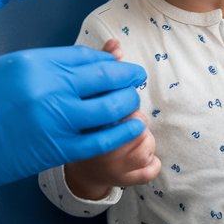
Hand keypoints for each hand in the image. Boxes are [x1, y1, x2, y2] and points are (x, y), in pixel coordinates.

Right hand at [0, 46, 146, 223]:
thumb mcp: (4, 68)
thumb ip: (42, 64)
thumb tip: (78, 62)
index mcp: (33, 62)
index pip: (84, 56)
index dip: (106, 58)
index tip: (117, 61)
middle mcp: (47, 87)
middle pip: (103, 76)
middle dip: (125, 76)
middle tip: (136, 77)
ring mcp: (53, 119)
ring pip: (109, 107)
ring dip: (127, 102)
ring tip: (133, 100)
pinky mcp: (56, 148)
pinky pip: (101, 139)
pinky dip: (121, 132)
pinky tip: (133, 127)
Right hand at [65, 39, 159, 199]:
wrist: (71, 168)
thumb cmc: (80, 123)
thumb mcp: (84, 95)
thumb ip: (101, 69)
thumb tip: (117, 44)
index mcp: (85, 119)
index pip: (117, 99)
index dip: (124, 94)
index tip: (123, 92)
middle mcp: (98, 144)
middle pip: (137, 119)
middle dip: (132, 116)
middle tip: (121, 118)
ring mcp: (112, 165)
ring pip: (148, 141)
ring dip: (142, 138)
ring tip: (124, 138)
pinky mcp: (124, 180)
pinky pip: (152, 167)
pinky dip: (151, 162)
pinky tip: (136, 157)